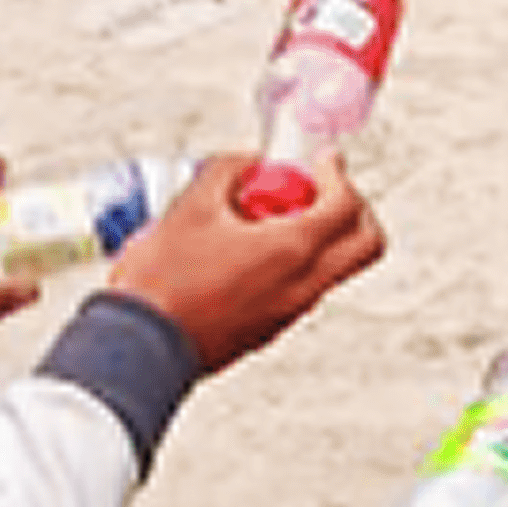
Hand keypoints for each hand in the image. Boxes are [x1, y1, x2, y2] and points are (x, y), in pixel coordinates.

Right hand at [107, 151, 386, 372]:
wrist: (141, 345)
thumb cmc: (163, 281)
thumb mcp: (192, 205)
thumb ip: (229, 171)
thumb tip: (249, 163)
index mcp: (293, 250)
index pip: (347, 205)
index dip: (339, 174)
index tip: (323, 161)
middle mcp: (304, 285)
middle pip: (367, 245)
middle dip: (354, 210)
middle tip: (318, 191)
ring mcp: (291, 312)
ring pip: (336, 269)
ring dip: (322, 237)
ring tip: (271, 219)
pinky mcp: (272, 330)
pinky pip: (305, 289)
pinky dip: (297, 263)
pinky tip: (251, 250)